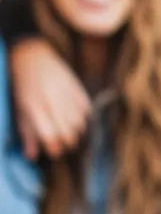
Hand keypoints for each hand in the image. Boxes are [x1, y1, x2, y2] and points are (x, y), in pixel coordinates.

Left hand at [11, 36, 91, 160]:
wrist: (33, 57)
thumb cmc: (23, 87)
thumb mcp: (21, 110)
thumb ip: (27, 134)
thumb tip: (31, 156)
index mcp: (34, 106)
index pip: (50, 135)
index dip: (54, 148)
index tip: (54, 151)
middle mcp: (52, 99)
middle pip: (68, 131)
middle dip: (67, 142)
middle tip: (63, 144)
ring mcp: (66, 92)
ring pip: (80, 122)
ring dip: (77, 132)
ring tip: (70, 132)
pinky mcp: (77, 86)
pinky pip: (87, 109)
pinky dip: (84, 118)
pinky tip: (77, 119)